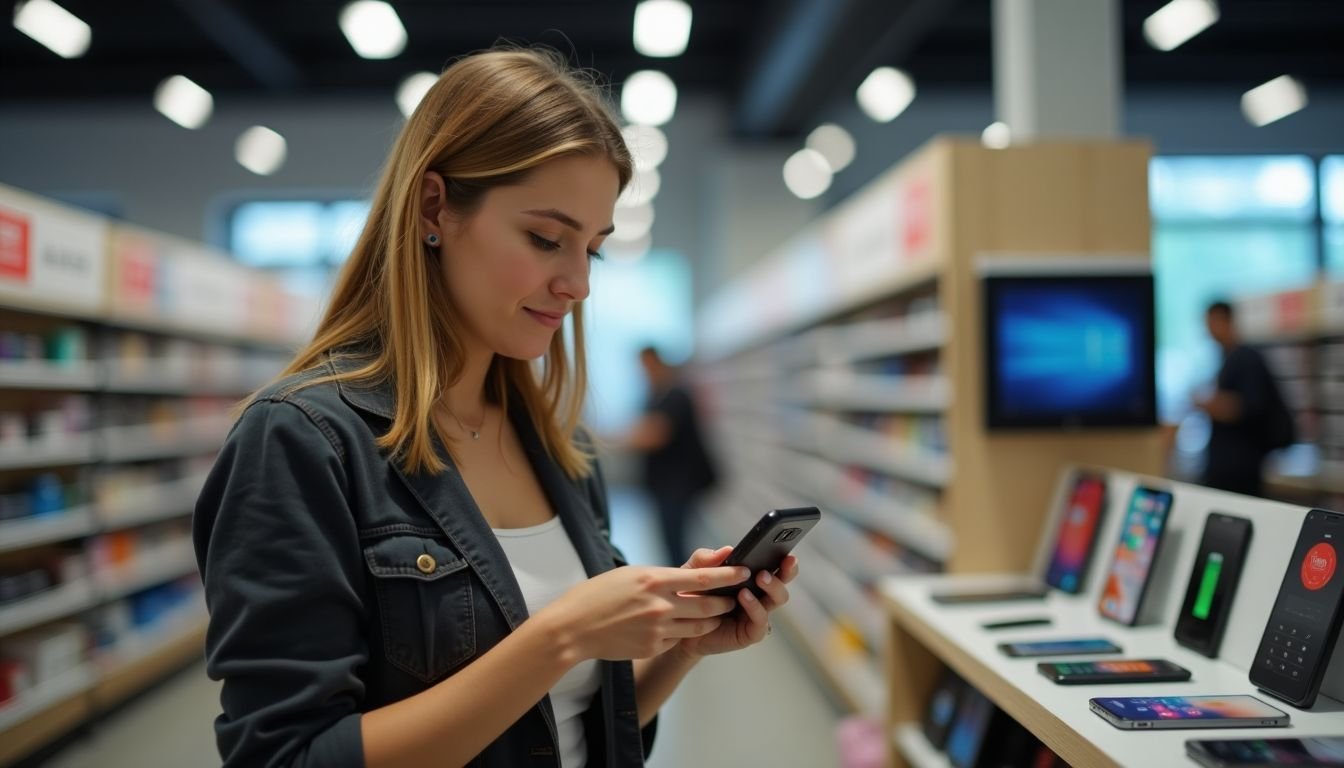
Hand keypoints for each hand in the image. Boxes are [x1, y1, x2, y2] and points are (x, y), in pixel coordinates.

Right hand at [538, 564, 744, 660]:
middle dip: (725, 602)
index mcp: (655, 580)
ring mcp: (657, 629)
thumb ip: (662, 576)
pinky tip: (677, 627)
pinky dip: (682, 632)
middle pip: (708, 606)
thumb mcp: (631, 574)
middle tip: (733, 598)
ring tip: (714, 614)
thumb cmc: (598, 595)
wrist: (573, 628)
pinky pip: (677, 639)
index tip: (744, 570)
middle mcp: (660, 605)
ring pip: (698, 627)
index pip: (702, 578)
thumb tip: (688, 578)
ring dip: (710, 621)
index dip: (728, 576)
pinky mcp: (652, 647)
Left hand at [674, 546, 798, 658]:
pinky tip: (744, 596)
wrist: (678, 627)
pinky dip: (756, 608)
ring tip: (760, 577)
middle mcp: (759, 595)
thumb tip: (727, 549)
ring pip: (778, 599)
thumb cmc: (690, 596)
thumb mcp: (693, 572)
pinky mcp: (750, 632)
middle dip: (786, 571)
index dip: (785, 559)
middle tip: (783, 561)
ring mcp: (756, 614)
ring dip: (773, 587)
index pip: (775, 566)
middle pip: (783, 582)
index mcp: (751, 578)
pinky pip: (761, 622)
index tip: (788, 550)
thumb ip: (705, 559)